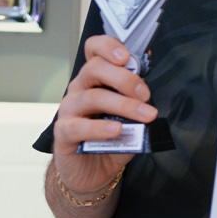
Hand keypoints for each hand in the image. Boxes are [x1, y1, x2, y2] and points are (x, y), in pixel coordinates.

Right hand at [51, 34, 158, 196]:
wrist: (95, 170)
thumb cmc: (114, 138)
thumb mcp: (131, 115)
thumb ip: (138, 98)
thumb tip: (152, 82)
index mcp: (96, 78)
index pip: (94, 49)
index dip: (109, 46)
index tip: (128, 57)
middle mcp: (80, 89)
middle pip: (95, 69)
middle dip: (125, 79)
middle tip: (146, 95)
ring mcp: (69, 110)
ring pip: (92, 97)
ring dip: (123, 105)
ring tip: (145, 115)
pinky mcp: (63, 133)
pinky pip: (78, 126)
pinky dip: (100, 128)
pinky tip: (117, 130)